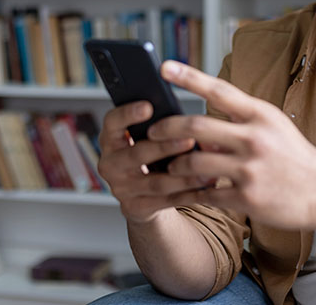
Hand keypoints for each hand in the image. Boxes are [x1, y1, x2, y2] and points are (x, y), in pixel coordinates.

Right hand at [97, 101, 210, 223]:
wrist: (142, 197)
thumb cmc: (151, 157)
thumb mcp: (147, 138)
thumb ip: (159, 127)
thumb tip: (188, 119)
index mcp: (110, 139)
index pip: (112, 122)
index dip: (128, 114)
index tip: (149, 106)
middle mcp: (110, 164)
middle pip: (137, 154)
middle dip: (165, 147)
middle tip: (189, 139)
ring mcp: (121, 188)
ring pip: (155, 182)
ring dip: (183, 175)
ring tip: (205, 167)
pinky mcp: (135, 208)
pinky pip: (166, 201)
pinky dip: (188, 193)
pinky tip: (205, 185)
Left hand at [147, 60, 315, 229]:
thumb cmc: (295, 156)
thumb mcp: (274, 127)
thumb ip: (239, 122)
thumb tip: (201, 130)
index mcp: (261, 115)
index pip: (219, 90)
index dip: (189, 77)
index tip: (164, 66)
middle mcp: (254, 138)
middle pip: (196, 126)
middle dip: (167, 129)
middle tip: (151, 132)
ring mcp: (250, 169)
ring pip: (194, 161)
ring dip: (175, 164)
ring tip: (168, 166)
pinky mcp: (246, 197)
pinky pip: (205, 194)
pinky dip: (188, 192)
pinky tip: (180, 192)